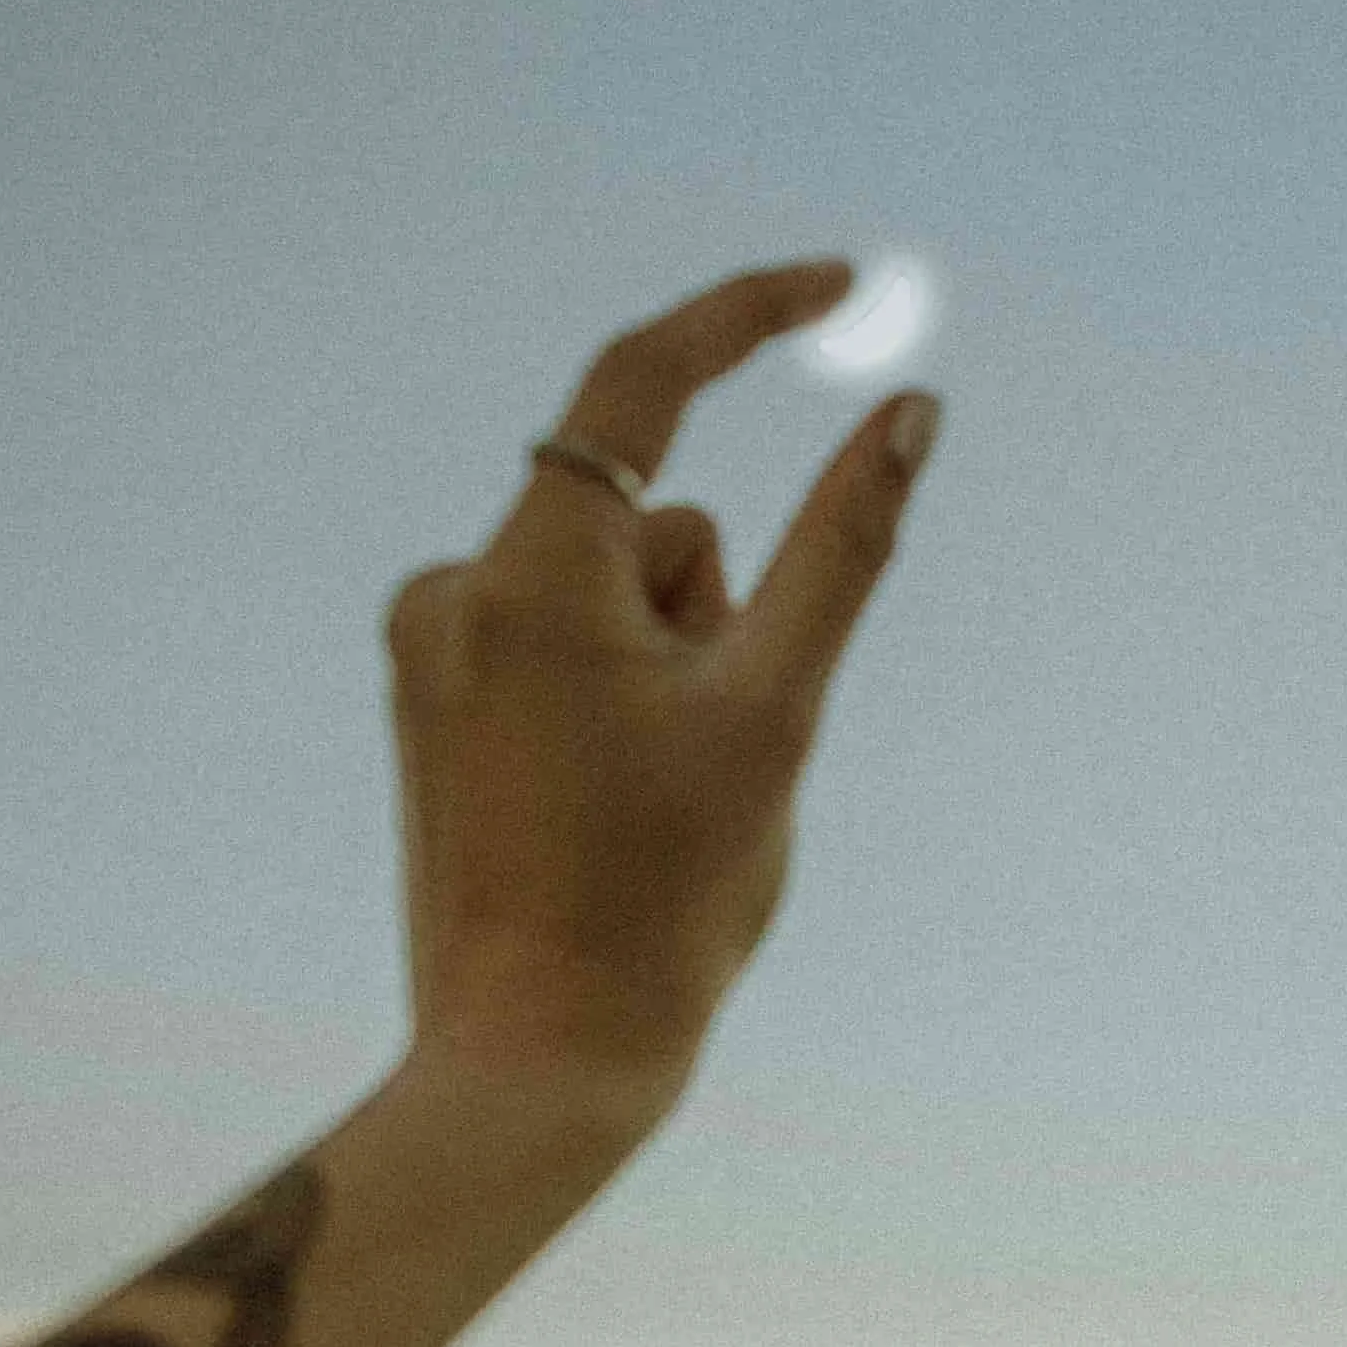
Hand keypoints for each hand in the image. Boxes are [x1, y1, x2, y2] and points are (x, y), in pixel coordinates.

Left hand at [383, 266, 939, 1128]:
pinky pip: (570, 645)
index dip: (747, 314)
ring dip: (676, 665)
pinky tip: (611, 810)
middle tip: (720, 756)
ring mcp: (434, 650)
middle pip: (657, 529)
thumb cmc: (663, 900)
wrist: (538, 1061)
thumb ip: (844, 544)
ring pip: (623, 594)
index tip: (841, 284)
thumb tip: (912, 409)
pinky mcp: (435, 700)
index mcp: (529, 576)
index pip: (641, 381)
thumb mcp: (778, 709)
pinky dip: (623, 696)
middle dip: (721, 611)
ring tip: (659, 801)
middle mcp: (456, 589)